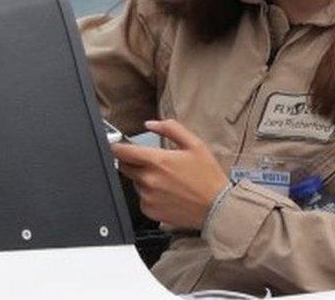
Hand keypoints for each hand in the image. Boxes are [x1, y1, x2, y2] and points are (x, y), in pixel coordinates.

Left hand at [112, 120, 229, 228]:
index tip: (120, 146)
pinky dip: (150, 194)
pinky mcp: (149, 210)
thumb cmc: (208, 176)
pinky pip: (142, 198)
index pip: (122, 152)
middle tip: (154, 163)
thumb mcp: (195, 144)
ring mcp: (147, 197)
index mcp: (157, 161)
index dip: (118, 147)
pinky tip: (167, 193)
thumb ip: (170, 129)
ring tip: (167, 180)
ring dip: (144, 179)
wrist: (216, 207)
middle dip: (134, 162)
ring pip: (135, 183)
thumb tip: (150, 124)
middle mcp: (148, 180)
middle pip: (125, 167)